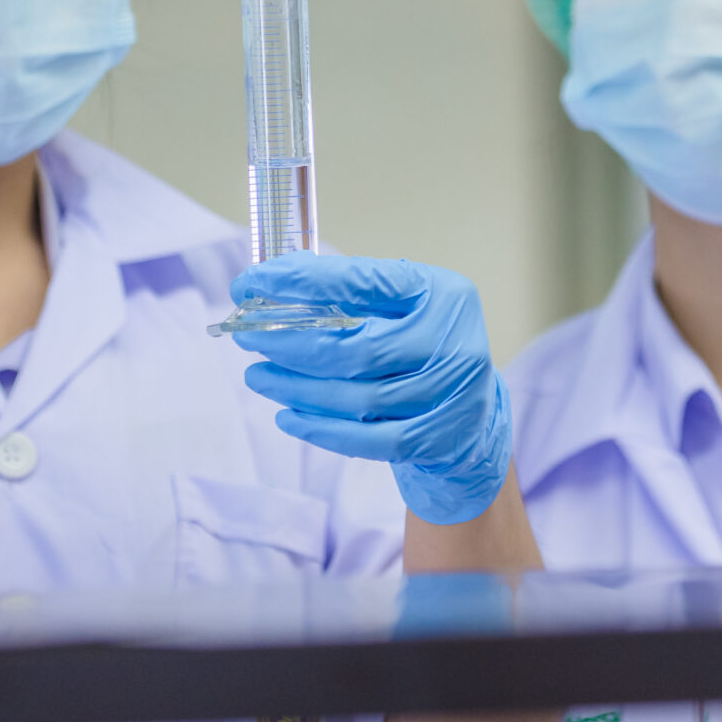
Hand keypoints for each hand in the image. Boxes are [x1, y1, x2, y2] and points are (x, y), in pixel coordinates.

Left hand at [232, 253, 511, 525]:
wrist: (472, 417)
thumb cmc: (420, 347)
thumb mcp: (401, 307)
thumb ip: (349, 296)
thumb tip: (270, 288)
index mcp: (439, 293)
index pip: (362, 282)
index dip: (302, 282)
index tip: (253, 282)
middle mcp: (450, 341)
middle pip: (356, 348)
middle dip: (290, 343)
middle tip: (249, 337)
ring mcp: (449, 394)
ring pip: (356, 398)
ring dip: (296, 388)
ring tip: (257, 376)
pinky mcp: (437, 438)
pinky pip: (368, 440)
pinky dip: (320, 429)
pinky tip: (287, 416)